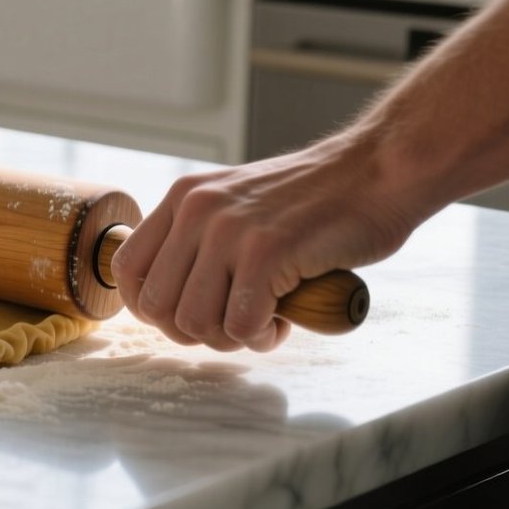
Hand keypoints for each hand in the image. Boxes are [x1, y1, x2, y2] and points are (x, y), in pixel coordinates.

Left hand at [110, 136, 420, 351]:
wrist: (379, 171)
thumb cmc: (316, 201)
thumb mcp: (237, 203)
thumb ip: (201, 239)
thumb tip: (170, 301)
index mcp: (183, 199)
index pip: (128, 269)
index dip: (154, 308)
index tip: (191, 314)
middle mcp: (196, 211)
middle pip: (157, 308)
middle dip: (194, 331)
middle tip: (234, 323)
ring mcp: (229, 231)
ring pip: (194, 322)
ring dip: (230, 337)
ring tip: (262, 320)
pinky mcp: (267, 253)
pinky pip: (240, 326)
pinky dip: (261, 337)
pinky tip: (282, 319)